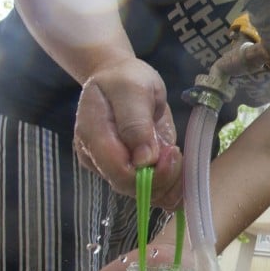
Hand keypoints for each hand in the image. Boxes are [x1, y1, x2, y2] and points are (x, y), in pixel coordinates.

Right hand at [74, 58, 182, 207]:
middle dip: (161, 178)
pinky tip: (176, 166)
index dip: (150, 174)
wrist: (120, 78)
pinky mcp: (124, 169)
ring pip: (140, 192)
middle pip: (130, 187)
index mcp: (93, 135)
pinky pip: (147, 189)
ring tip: (176, 155)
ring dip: (167, 182)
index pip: (120, 173)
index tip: (172, 152)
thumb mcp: (134, 90)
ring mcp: (108, 166)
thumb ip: (137, 123)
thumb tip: (145, 160)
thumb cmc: (126, 79)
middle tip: (176, 152)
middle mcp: (96, 157)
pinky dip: (167, 184)